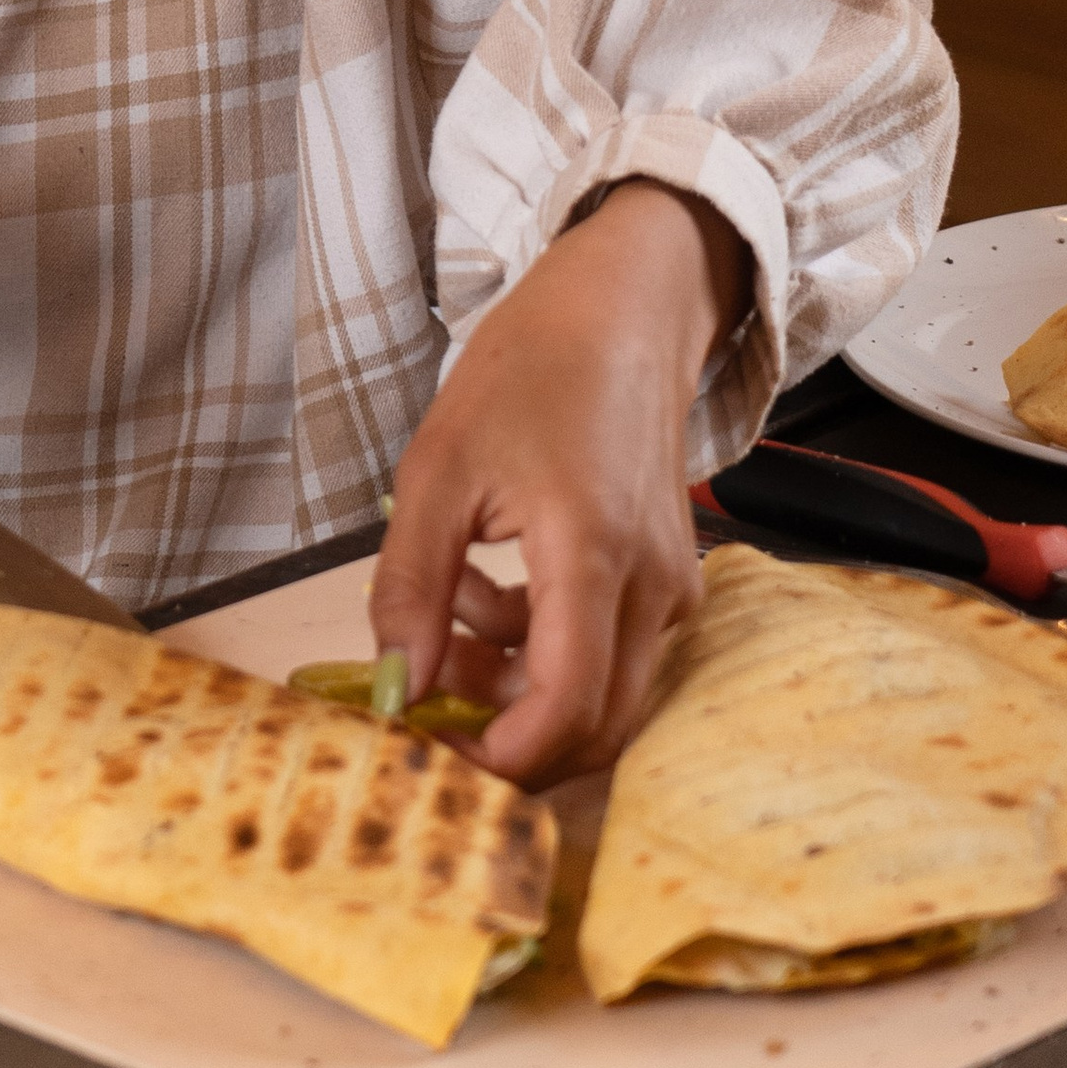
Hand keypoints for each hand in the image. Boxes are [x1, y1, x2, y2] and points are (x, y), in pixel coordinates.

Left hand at [368, 180, 749, 786]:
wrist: (621, 310)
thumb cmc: (531, 370)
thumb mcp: (437, 471)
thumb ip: (410, 588)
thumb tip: (396, 688)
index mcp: (592, 553)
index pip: (564, 710)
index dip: (497, 757)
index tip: (428, 754)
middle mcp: (651, 585)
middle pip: (591, 726)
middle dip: (501, 732)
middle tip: (421, 698)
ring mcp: (670, 588)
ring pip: (596, 694)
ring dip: (510, 684)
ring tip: (442, 605)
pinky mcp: (667, 582)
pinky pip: (604, 653)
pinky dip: (537, 650)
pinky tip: (483, 588)